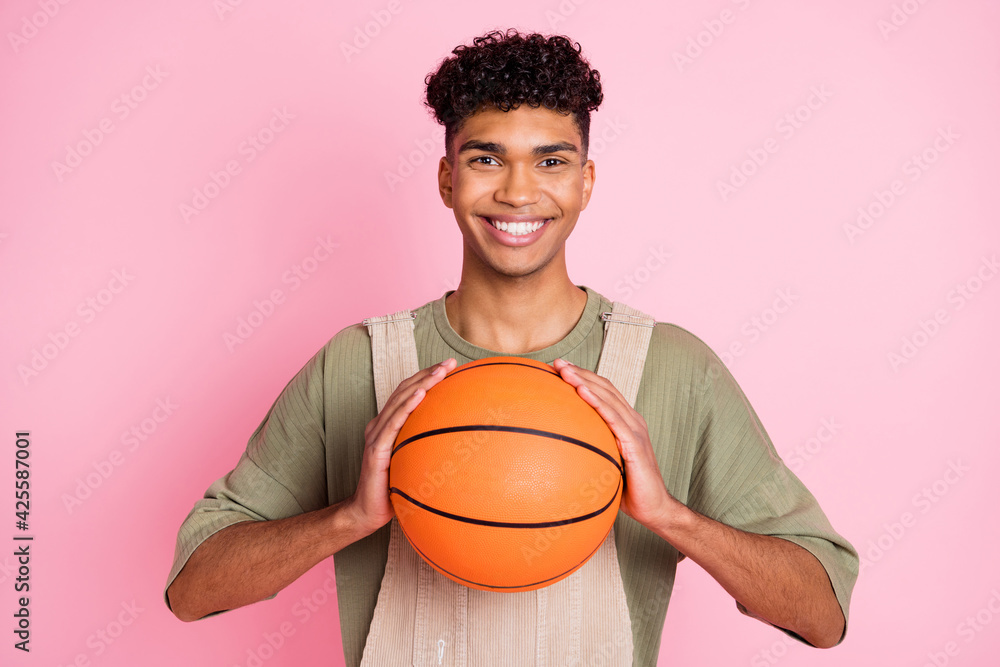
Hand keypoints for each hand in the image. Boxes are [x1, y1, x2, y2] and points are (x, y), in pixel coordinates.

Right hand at [347, 357, 457, 535]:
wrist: (368, 511)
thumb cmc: (393, 489)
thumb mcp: (414, 464)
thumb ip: (427, 450)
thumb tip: (462, 447)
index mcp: (388, 425)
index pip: (409, 393)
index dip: (427, 377)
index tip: (450, 367)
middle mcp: (380, 424)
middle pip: (405, 390)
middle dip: (428, 373)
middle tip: (450, 363)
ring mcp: (376, 435)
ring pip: (400, 401)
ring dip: (421, 383)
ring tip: (439, 372)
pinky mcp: (375, 448)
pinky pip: (392, 423)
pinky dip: (406, 406)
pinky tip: (421, 395)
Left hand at [552, 358, 675, 529]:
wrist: (653, 508)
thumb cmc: (627, 487)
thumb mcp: (605, 462)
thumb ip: (591, 449)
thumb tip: (561, 448)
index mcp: (626, 422)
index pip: (603, 392)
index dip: (583, 377)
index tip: (559, 368)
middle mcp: (632, 421)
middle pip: (604, 388)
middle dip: (580, 373)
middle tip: (557, 363)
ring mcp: (635, 431)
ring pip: (608, 398)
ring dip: (585, 382)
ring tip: (565, 371)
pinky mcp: (635, 445)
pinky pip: (614, 420)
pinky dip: (598, 404)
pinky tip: (582, 393)